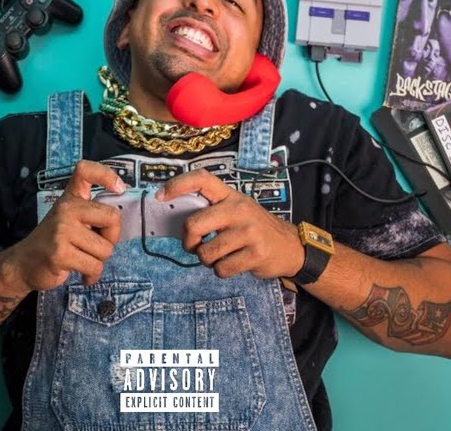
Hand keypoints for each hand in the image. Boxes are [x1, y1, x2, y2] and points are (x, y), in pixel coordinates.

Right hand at [4, 161, 125, 290]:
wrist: (23, 264)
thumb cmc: (54, 241)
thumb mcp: (69, 219)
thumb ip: (92, 213)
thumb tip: (122, 213)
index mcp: (70, 198)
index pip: (85, 171)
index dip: (106, 175)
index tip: (119, 189)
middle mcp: (66, 209)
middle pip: (113, 218)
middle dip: (111, 238)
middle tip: (96, 246)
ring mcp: (61, 230)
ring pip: (105, 249)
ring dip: (99, 261)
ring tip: (82, 260)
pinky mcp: (60, 253)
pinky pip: (94, 266)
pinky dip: (92, 275)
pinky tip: (83, 275)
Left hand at [157, 170, 303, 280]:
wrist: (290, 247)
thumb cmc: (254, 229)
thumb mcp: (236, 211)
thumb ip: (211, 211)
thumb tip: (174, 217)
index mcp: (231, 196)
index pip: (202, 180)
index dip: (178, 184)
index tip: (160, 196)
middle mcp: (239, 210)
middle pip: (193, 224)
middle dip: (188, 241)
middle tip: (196, 246)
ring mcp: (249, 232)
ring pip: (206, 252)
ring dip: (207, 260)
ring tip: (220, 255)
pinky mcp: (255, 254)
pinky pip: (221, 269)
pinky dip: (221, 271)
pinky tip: (233, 263)